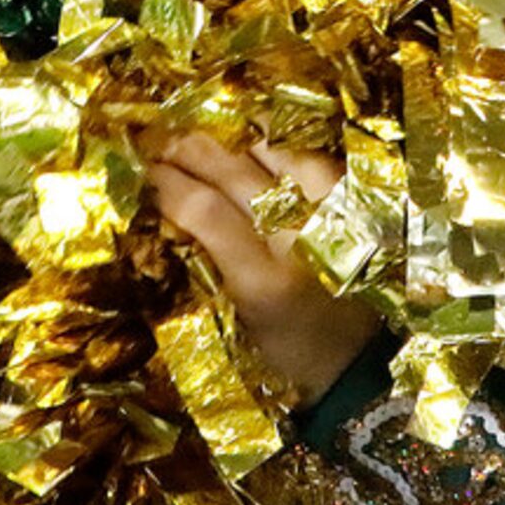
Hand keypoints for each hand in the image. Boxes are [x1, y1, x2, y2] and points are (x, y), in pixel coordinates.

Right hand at [143, 132, 380, 408]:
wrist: (362, 363)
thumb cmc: (286, 354)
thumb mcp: (233, 321)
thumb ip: (206, 260)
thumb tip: (166, 201)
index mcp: (265, 281)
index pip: (206, 212)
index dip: (168, 183)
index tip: (141, 172)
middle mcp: (301, 240)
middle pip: (234, 171)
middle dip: (188, 150)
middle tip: (160, 145)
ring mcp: (333, 215)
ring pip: (270, 152)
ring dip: (227, 142)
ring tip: (200, 142)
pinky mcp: (354, 204)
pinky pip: (307, 155)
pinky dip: (272, 147)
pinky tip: (249, 143)